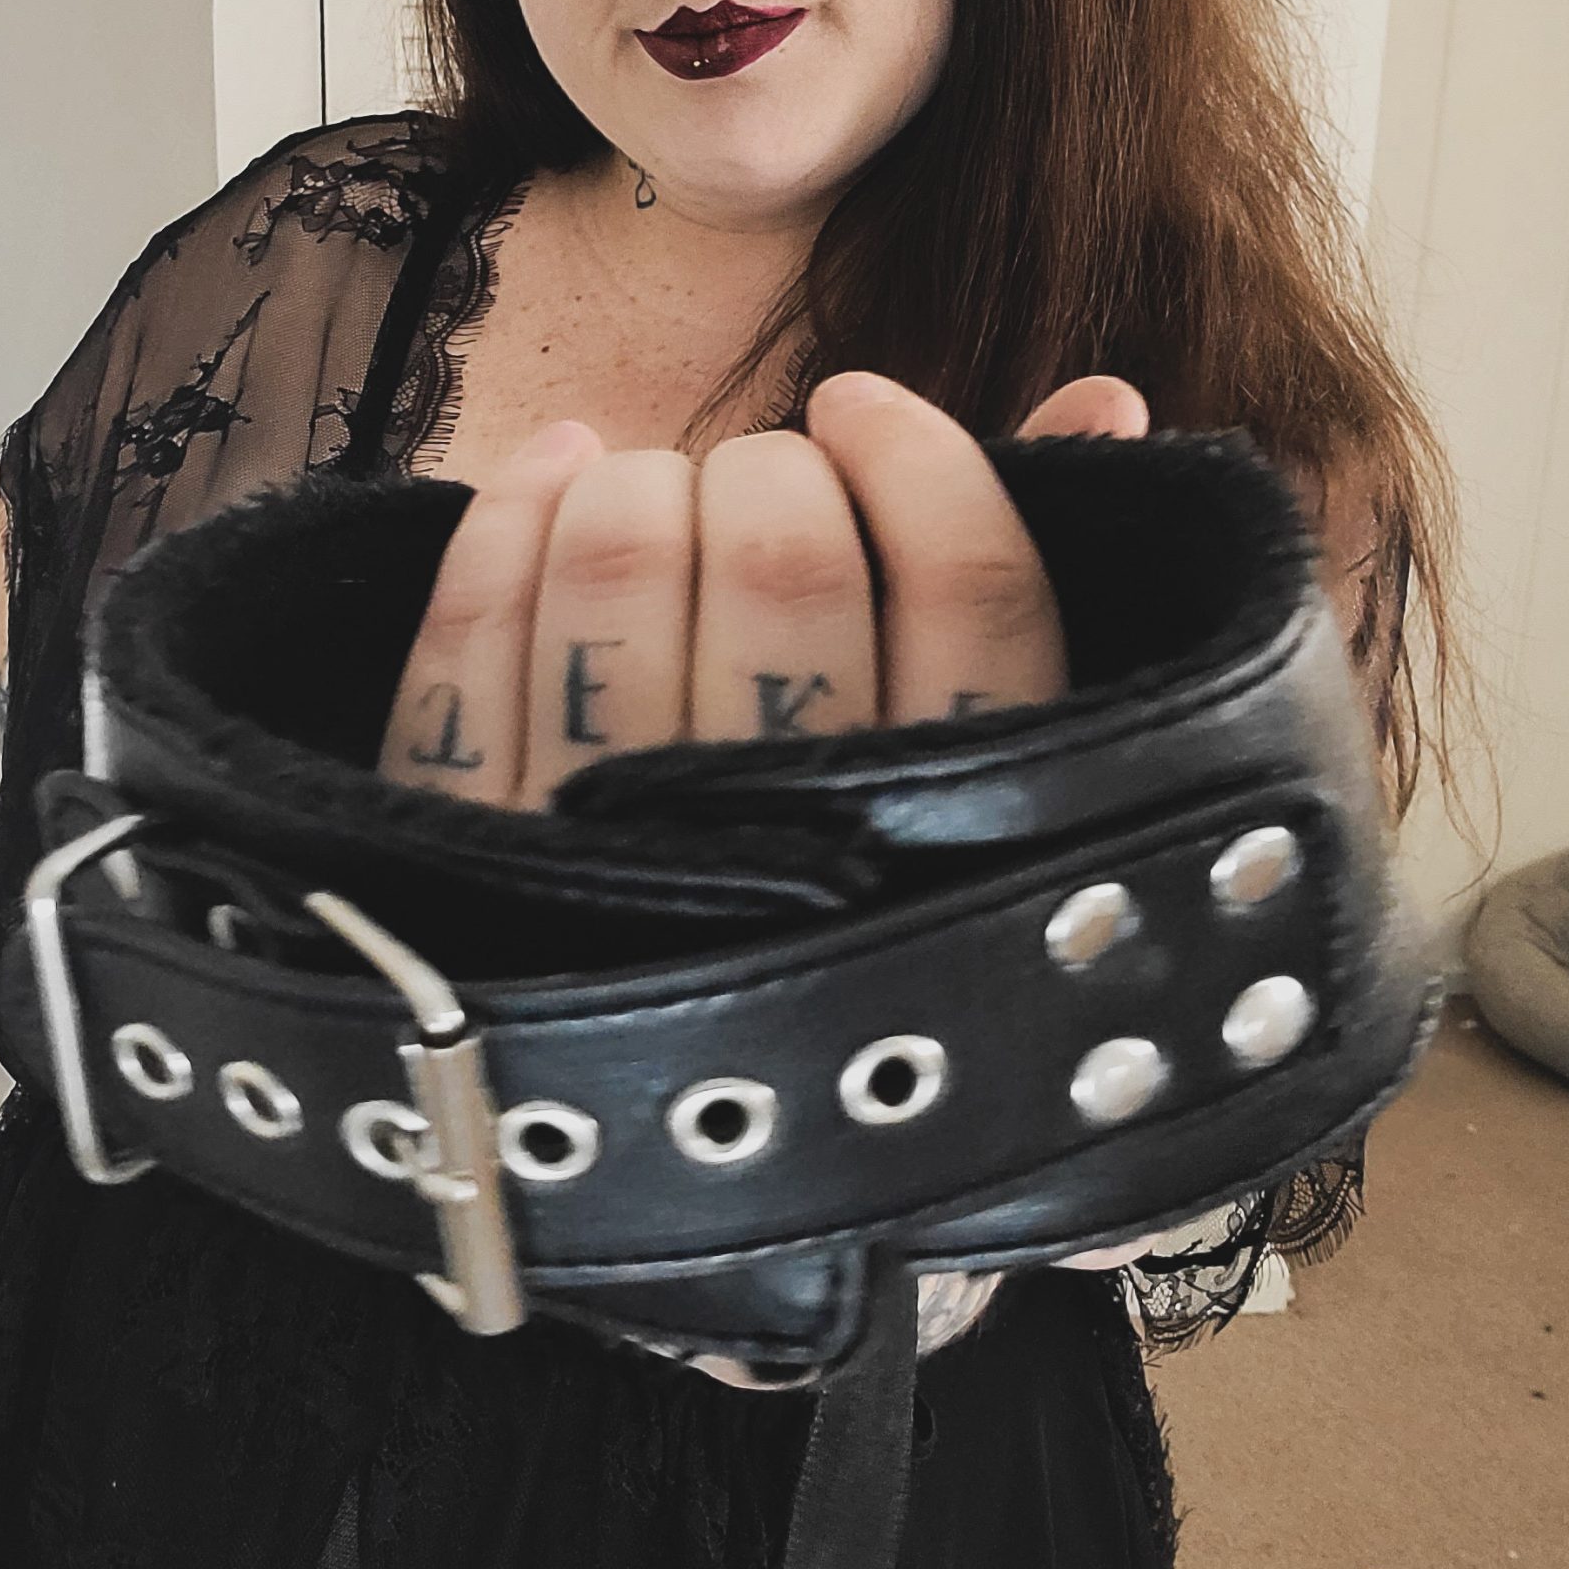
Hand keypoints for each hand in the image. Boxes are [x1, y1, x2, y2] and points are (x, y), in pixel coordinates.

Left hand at [377, 369, 1163, 1275]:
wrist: (682, 1170)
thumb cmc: (845, 947)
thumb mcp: (978, 815)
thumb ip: (1029, 599)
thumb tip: (1104, 398)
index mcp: (953, 846)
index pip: (978, 599)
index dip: (930, 465)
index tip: (871, 411)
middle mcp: (787, 853)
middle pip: (791, 571)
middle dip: (773, 478)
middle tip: (764, 483)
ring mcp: (607, 861)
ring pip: (622, 586)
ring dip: (638, 489)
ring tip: (654, 488)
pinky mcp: (465, 857)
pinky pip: (467, 644)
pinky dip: (503, 527)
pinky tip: (548, 474)